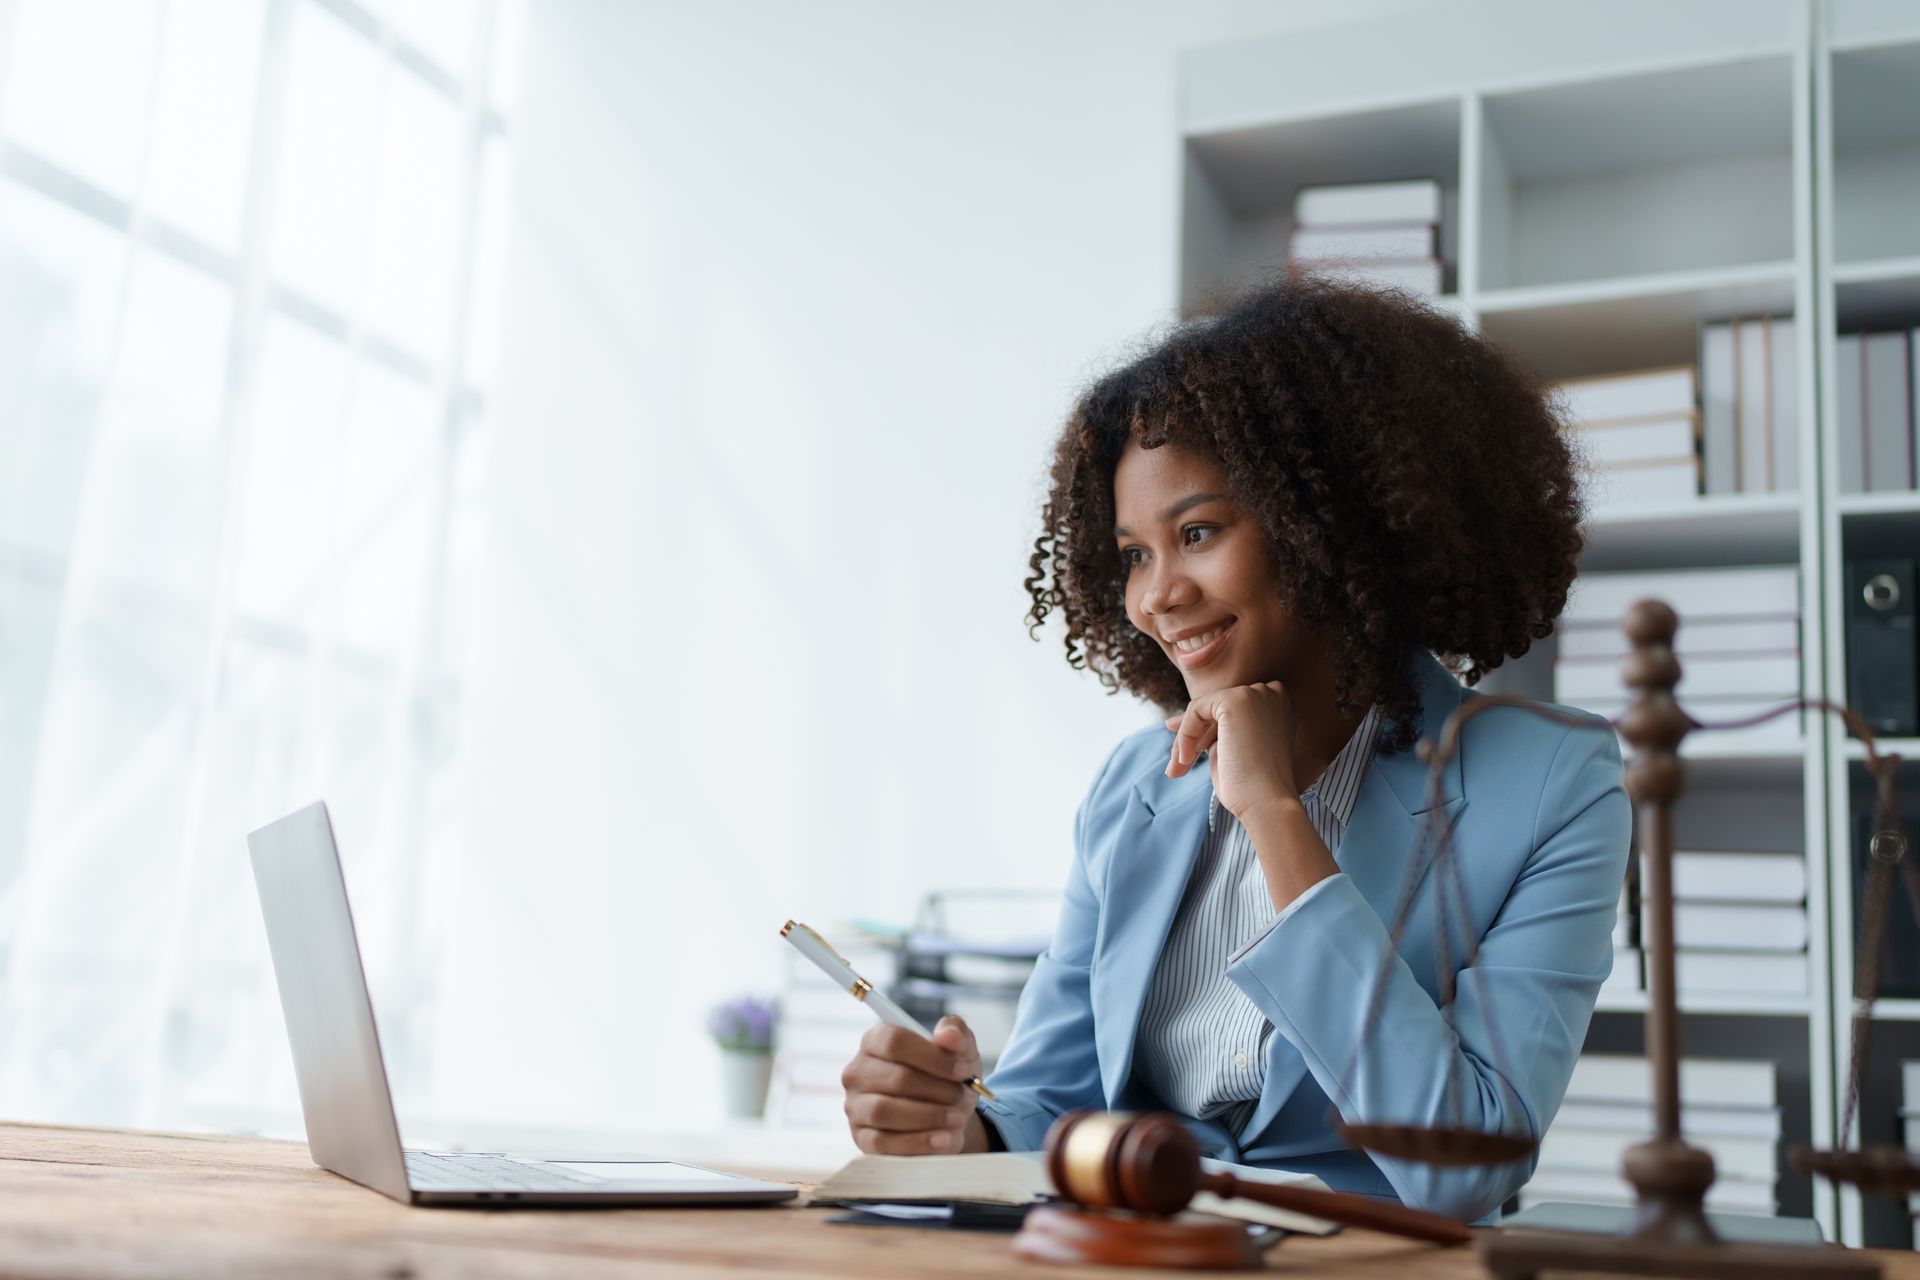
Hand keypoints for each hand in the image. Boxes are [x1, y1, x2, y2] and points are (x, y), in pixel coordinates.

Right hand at [841, 1016, 983, 1155]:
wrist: (947, 1115)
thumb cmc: (946, 1075)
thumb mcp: (958, 1049)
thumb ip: (955, 1033)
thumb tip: (948, 1035)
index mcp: (875, 1041)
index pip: (895, 1042)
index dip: (932, 1056)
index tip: (962, 1071)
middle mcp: (858, 1072)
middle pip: (896, 1079)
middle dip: (938, 1090)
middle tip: (963, 1097)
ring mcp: (856, 1107)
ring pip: (885, 1111)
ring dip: (928, 1117)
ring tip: (957, 1119)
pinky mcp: (863, 1139)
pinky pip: (884, 1144)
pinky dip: (919, 1143)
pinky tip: (945, 1140)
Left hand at [1164, 681, 1301, 818]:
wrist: (1266, 802)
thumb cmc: (1250, 787)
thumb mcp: (1231, 751)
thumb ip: (1212, 732)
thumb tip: (1171, 722)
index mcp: (1277, 707)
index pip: (1230, 712)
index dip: (1205, 731)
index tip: (1185, 753)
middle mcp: (1271, 693)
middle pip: (1216, 708)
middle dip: (1192, 735)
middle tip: (1176, 768)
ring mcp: (1255, 694)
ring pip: (1203, 708)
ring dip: (1185, 739)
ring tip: (1178, 770)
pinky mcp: (1236, 700)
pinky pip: (1196, 710)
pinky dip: (1185, 735)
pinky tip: (1186, 760)